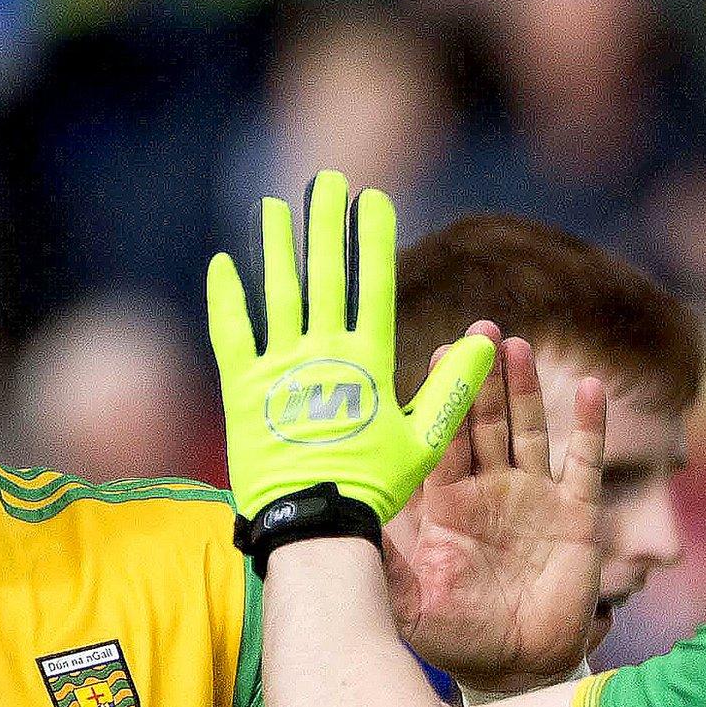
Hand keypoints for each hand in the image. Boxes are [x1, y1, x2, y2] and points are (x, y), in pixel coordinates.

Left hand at [206, 170, 495, 521]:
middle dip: (325, 224)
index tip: (372, 199)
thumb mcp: (424, 441)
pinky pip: (230, 333)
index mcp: (366, 362)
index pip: (371, 285)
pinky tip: (221, 263)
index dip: (372, 238)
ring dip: (275, 247)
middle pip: (323, 276)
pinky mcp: (241, 391)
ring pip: (276, 294)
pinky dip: (226, 297)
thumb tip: (484, 337)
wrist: (312, 525)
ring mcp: (278, 369)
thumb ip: (452, 388)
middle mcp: (321, 354)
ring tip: (273, 206)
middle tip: (325, 181)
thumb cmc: (372, 488)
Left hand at [386, 324, 607, 696]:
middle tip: (480, 329)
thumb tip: (333, 529)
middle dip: (482, 376)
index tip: (437, 352)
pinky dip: (590, 427)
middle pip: (484, 420)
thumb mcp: (406, 603)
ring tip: (519, 347)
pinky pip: (583, 463)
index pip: (441, 438)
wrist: (514, 670)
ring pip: (529, 430)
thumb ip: (379, 565)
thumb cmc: (454, 636)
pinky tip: (592, 389)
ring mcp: (533, 498)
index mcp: (446, 503)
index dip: (441, 397)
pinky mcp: (574, 515)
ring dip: (526, 389)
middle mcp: (488, 490)